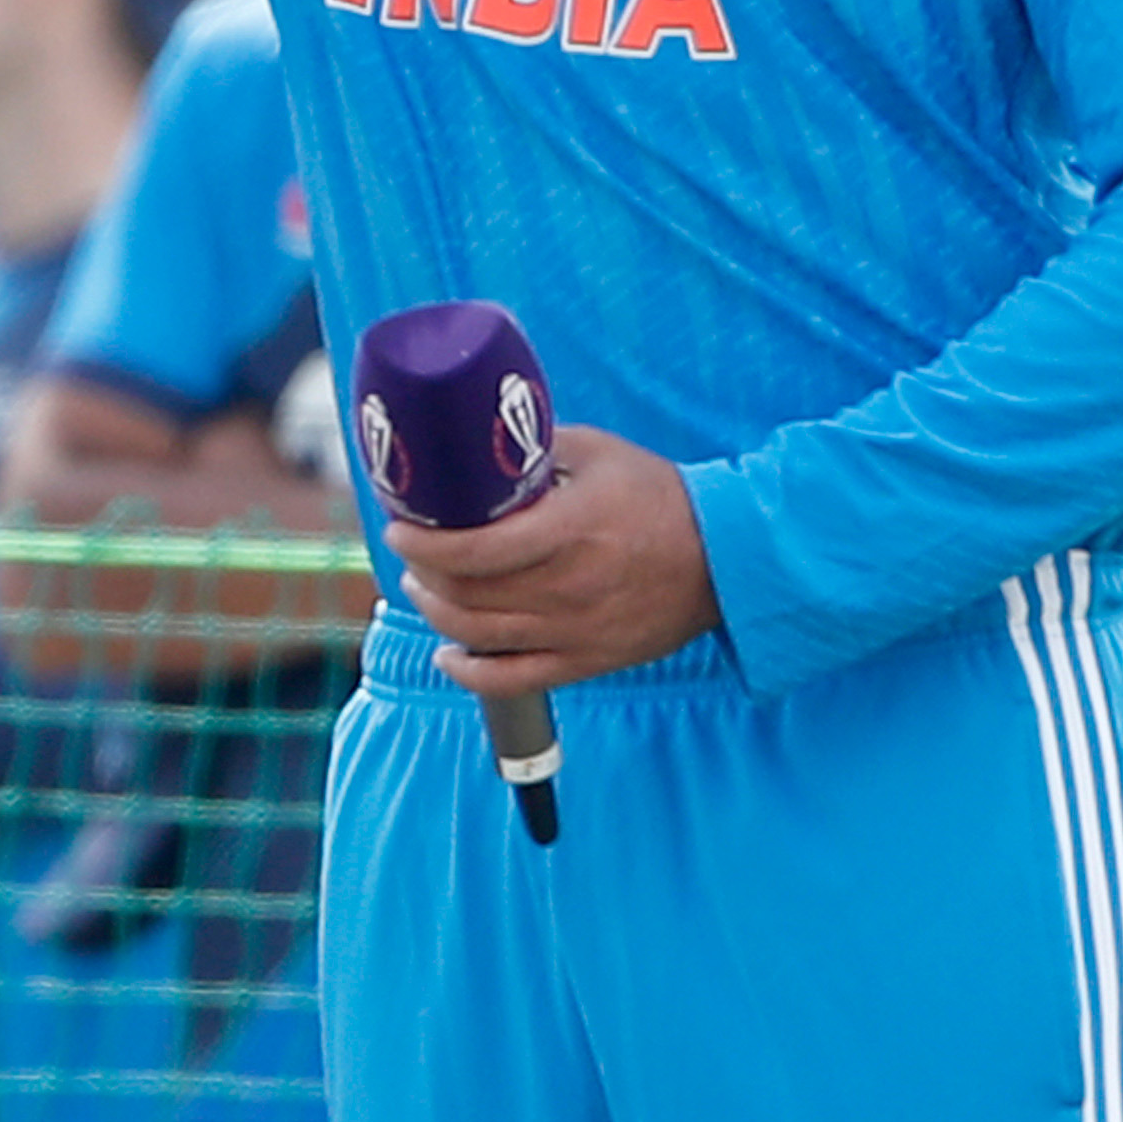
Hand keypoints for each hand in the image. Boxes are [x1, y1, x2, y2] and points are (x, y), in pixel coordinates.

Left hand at [381, 423, 716, 694]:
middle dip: (424, 575)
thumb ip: (537, 446)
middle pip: (471, 596)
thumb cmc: (658, 496)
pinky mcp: (588, 662)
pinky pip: (517, 681)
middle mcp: (569, 589)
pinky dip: (472, 675)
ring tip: (420, 590)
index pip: (478, 549)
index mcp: (570, 531)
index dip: (427, 544)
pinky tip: (448, 657)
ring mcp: (577, 633)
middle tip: (408, 553)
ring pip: (484, 638)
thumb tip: (477, 440)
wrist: (724, 559)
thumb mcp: (596, 452)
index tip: (398, 527)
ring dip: (438, 616)